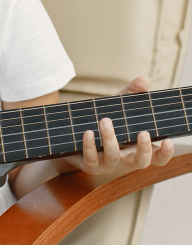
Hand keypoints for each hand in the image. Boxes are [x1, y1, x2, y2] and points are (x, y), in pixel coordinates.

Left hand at [58, 75, 174, 176]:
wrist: (76, 135)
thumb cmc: (105, 120)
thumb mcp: (119, 106)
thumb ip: (132, 93)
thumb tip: (144, 80)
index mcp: (136, 148)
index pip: (157, 157)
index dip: (165, 153)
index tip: (168, 141)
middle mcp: (125, 159)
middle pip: (141, 162)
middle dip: (143, 149)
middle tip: (143, 133)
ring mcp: (107, 164)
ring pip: (113, 157)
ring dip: (110, 139)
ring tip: (105, 121)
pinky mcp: (89, 165)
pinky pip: (91, 158)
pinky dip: (90, 145)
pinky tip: (88, 132)